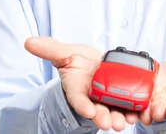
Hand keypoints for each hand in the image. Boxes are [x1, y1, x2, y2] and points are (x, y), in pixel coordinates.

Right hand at [25, 36, 139, 130]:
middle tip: (109, 123)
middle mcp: (92, 98)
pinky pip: (127, 107)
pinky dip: (132, 112)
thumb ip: (50, 49)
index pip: (78, 99)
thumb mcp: (65, 53)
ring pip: (112, 111)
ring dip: (118, 118)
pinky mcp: (121, 99)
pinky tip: (138, 113)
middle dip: (102, 117)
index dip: (82, 105)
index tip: (88, 111)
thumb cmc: (79, 63)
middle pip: (96, 110)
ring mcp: (107, 100)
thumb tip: (28, 42)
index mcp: (77, 89)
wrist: (97, 65)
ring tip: (123, 123)